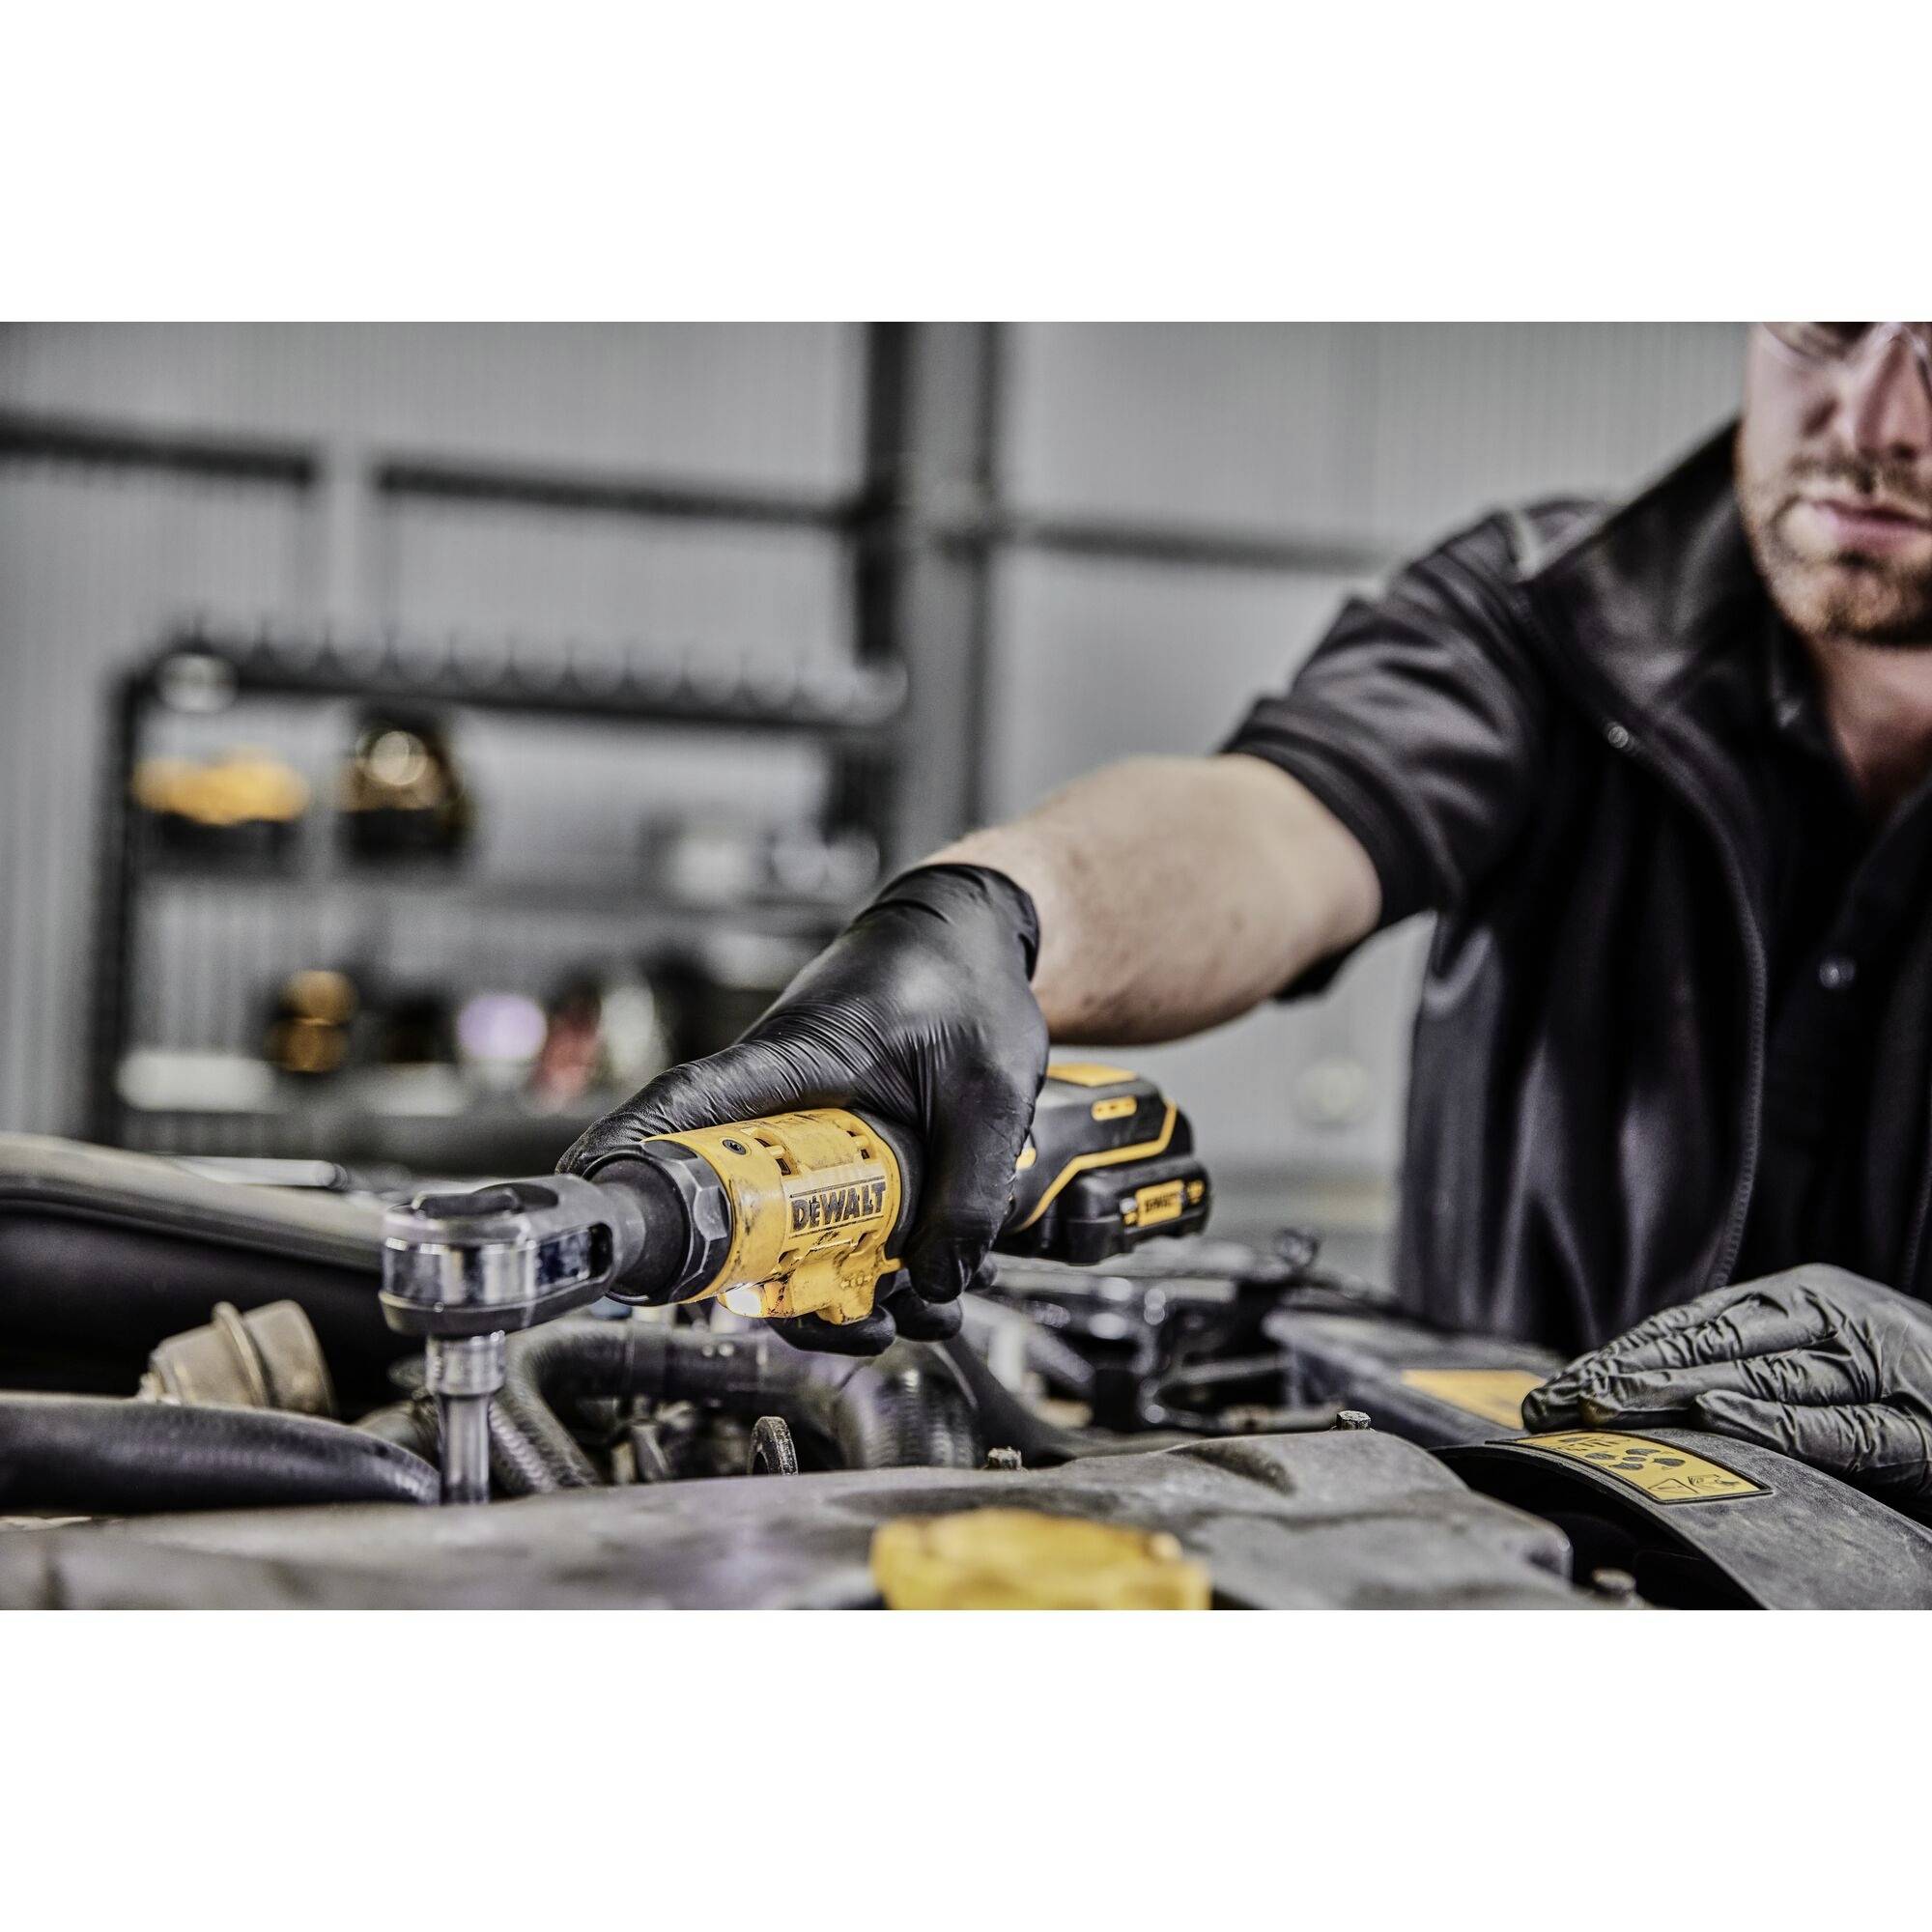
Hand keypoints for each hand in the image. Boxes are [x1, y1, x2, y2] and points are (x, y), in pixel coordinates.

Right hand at [561, 864, 1047, 1352]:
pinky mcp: (831, 1152)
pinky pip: (822, 1222)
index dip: (637, 1148)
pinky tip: (915, 1294)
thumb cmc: (963, 983)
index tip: (592, 1192)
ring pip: (784, 1231)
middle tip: (849, 1324)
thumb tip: (939, 1283)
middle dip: (779, 1286)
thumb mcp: (988, 1090)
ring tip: (904, 1320)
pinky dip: (860, 1267)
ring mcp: (802, 1133)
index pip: (693, 1101)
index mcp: (796, 1060)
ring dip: (832, 1289)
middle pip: (737, 1206)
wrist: (973, 940)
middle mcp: (780, 1104)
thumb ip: (973, 1188)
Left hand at [1522, 1265, 1931, 1503]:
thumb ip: (1751, 1362)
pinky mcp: (1921, 1432)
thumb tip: (1641, 1387)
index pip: (1693, 1324)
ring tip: (1608, 1405)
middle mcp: (1837, 1320)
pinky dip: (1776, 1422)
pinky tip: (1717, 1417)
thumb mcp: (1824, 1356)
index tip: (1555, 1386)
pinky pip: (1841, 1428)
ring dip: (1677, 1392)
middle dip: (1628, 1373)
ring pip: (1764, 1377)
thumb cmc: (1905, 1384)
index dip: (1621, 1353)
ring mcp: (1880, 1371)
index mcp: (1805, 1299)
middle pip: (1716, 1345)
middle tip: (1558, 1402)